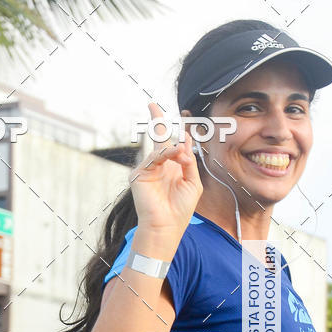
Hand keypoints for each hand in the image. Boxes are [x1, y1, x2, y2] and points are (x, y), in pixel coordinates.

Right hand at [129, 102, 203, 236]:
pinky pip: (153, 157)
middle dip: (155, 120)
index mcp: (172, 168)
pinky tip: (175, 157)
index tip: (182, 117)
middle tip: (151, 104)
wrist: (166, 226)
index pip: (172, 146)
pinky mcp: (139, 175)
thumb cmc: (180, 209)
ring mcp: (148, 170)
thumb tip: (185, 141)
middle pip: (157, 139)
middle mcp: (159, 167)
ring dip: (173, 149)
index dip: (177, 132)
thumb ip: (189, 161)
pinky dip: (165, 155)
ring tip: (181, 156)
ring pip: (160, 148)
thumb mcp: (193, 182)